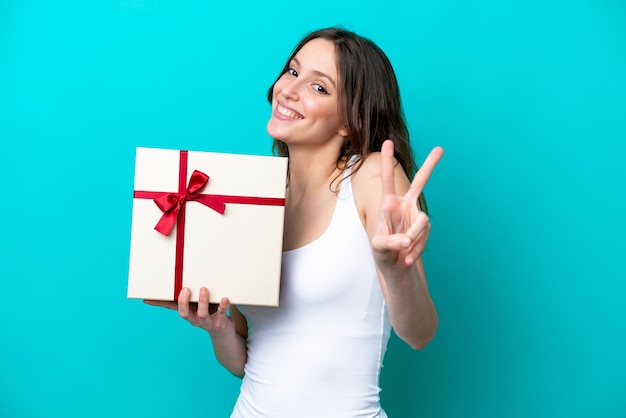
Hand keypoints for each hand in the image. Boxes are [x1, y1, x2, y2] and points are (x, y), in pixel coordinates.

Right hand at [144, 287, 234, 337]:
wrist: (223, 333)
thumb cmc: (209, 312)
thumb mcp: (199, 304)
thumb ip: (193, 293)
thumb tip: (184, 275)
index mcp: (187, 313)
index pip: (171, 308)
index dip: (159, 304)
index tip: (147, 299)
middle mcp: (195, 318)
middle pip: (184, 313)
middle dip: (183, 301)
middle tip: (186, 289)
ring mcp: (207, 322)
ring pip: (202, 313)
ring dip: (202, 301)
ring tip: (204, 289)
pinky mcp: (220, 322)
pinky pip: (221, 313)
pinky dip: (223, 305)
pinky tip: (225, 298)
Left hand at [371, 140, 443, 269]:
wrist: (395, 265)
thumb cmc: (381, 251)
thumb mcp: (379, 246)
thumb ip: (391, 241)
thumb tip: (407, 240)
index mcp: (388, 204)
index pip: (387, 180)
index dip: (387, 161)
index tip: (387, 142)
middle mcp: (404, 205)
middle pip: (420, 183)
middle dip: (430, 166)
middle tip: (441, 148)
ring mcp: (416, 216)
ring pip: (422, 221)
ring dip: (414, 237)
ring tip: (403, 250)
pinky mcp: (425, 228)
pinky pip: (423, 237)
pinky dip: (415, 250)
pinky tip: (406, 258)